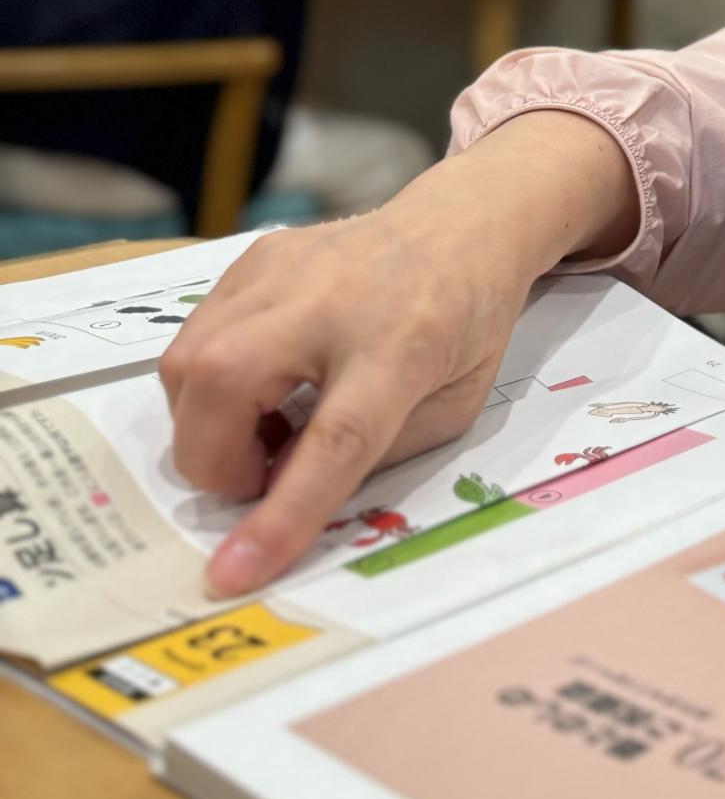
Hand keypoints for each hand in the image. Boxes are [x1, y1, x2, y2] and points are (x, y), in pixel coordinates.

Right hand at [159, 111, 637, 595]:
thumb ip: (371, 459)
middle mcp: (333, 301)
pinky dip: (208, 383)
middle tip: (265, 470)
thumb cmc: (464, 323)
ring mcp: (283, 270)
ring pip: (186, 364)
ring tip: (270, 422)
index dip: (281, 513)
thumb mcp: (451, 409)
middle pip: (226, 387)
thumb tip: (281, 494)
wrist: (460, 226)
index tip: (231, 572)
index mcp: (401, 348)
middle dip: (217, 464)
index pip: (334, 441)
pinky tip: (261, 382)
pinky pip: (193, 336)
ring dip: (208, 425)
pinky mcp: (255, 258)